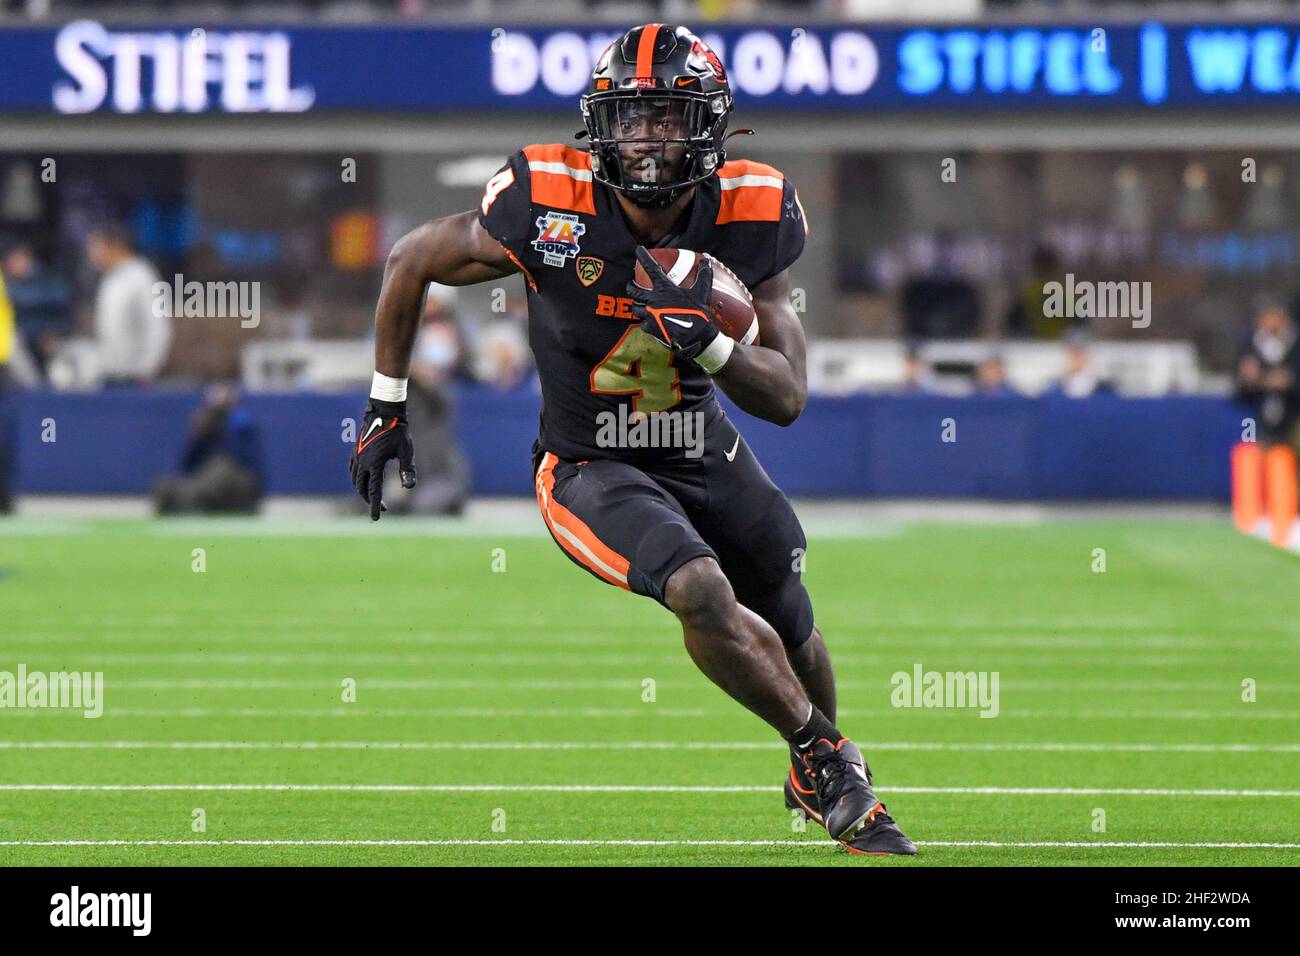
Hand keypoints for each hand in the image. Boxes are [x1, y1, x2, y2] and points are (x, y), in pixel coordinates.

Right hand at [348, 398, 416, 519]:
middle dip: (370, 500)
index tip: (375, 519)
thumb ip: (407, 469)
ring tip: (373, 497)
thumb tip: (409, 488)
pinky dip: (356, 480)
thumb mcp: (406, 451)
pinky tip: (363, 482)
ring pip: (355, 480)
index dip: (375, 506)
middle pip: (362, 488)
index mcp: (374, 464)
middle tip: (383, 508)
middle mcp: (362, 462)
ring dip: (363, 491)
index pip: (374, 491)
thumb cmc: (398, 431)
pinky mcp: (356, 451)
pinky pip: (352, 471)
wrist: (384, 411)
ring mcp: (357, 456)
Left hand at [627, 247, 720, 363]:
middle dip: (631, 286)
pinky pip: (642, 323)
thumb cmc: (699, 312)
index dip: (643, 257)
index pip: (651, 268)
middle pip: (633, 290)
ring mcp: (649, 315)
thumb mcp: (703, 291)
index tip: (638, 249)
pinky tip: (649, 321)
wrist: (695, 336)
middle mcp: (653, 300)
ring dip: (636, 304)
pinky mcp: (650, 328)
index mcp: (664, 288)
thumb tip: (707, 259)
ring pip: (635, 307)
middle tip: (632, 284)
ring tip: (639, 304)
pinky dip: (645, 321)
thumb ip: (704, 274)